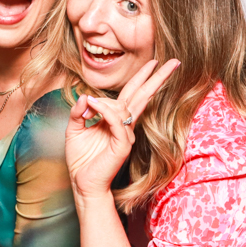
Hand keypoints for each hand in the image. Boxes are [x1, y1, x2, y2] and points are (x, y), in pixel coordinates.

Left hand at [65, 59, 179, 200]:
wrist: (83, 184)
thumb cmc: (81, 159)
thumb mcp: (74, 129)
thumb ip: (78, 111)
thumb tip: (84, 96)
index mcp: (117, 121)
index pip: (133, 94)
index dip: (142, 77)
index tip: (153, 62)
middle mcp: (125, 126)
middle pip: (143, 97)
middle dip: (156, 78)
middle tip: (172, 62)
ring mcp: (126, 136)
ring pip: (124, 107)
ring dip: (104, 102)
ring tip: (89, 104)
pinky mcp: (122, 146)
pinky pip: (116, 121)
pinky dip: (104, 110)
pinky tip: (92, 104)